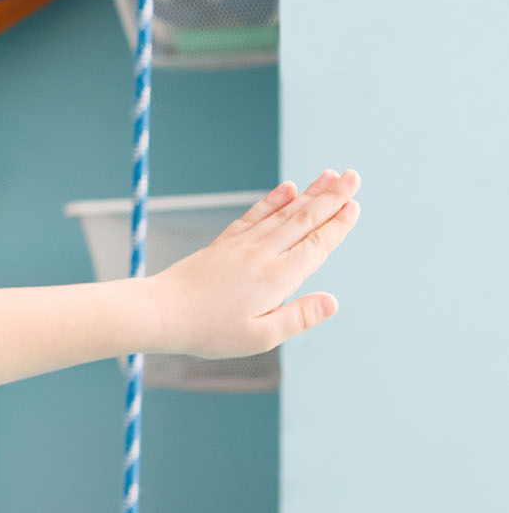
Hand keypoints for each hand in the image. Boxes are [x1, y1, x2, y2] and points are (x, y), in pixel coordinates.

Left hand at [153, 170, 357, 358]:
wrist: (158, 311)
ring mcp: (242, 246)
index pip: (316, 245)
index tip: (354, 205)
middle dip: (332, 198)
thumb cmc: (208, 330)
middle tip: (354, 176)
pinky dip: (274, 201)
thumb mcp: (259, 337)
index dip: (337, 225)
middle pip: (304, 220)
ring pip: (283, 213)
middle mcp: (262, 254)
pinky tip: (288, 189)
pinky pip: (255, 216)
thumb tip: (333, 302)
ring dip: (309, 193)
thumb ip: (298, 317)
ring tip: (329, 175)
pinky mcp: (224, 244)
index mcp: (277, 278)